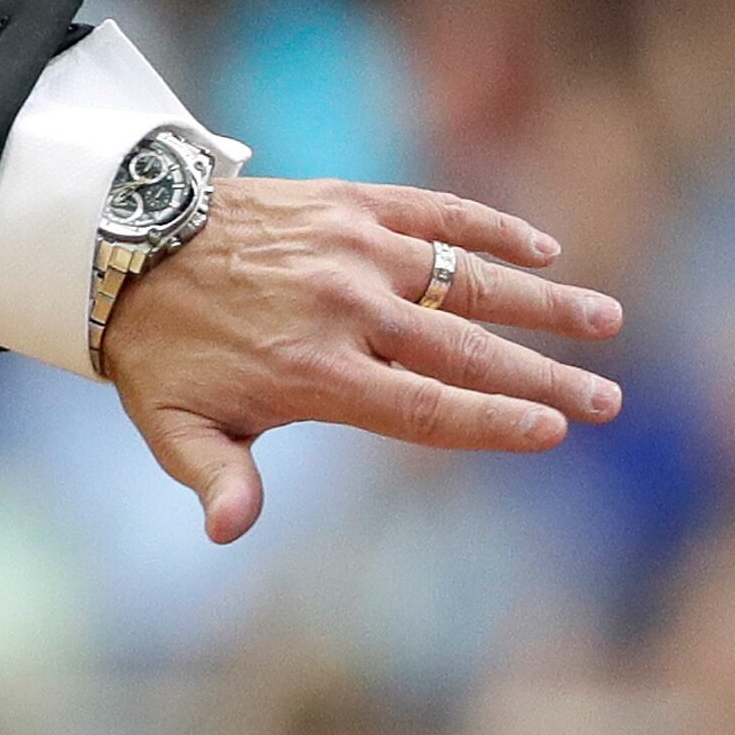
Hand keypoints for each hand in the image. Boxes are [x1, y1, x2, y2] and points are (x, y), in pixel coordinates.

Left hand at [104, 178, 626, 543]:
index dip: (492, 421)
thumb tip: (228, 532)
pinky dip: (493, 229)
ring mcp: (356, 250)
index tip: (554, 431)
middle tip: (608, 400)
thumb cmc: (159, 344)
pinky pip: (438, 213)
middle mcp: (347, 308)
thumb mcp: (171, 422)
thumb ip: (214, 476)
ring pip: (469, 278)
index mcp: (314, 371)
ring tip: (606, 323)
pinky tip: (544, 251)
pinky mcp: (353, 202)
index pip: (424, 406)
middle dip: (545, 377)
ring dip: (543, 302)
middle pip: (467, 349)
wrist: (126, 239)